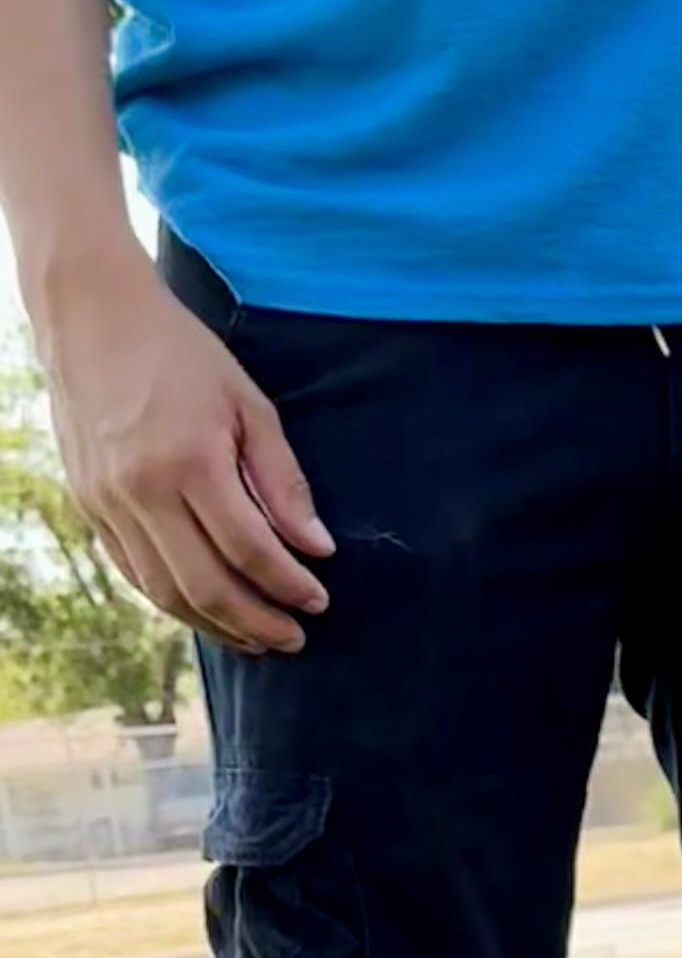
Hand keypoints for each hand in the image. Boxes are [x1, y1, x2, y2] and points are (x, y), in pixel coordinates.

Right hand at [38, 257, 331, 655]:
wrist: (91, 317)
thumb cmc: (181, 355)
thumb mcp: (249, 405)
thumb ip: (283, 480)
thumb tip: (318, 547)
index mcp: (189, 461)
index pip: (250, 549)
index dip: (289, 585)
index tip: (319, 602)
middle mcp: (141, 488)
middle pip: (206, 584)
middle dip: (256, 623)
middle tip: (294, 639)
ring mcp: (106, 500)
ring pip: (164, 589)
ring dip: (215, 624)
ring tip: (256, 639)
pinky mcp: (87, 502)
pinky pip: (131, 570)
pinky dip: (171, 598)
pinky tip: (207, 610)